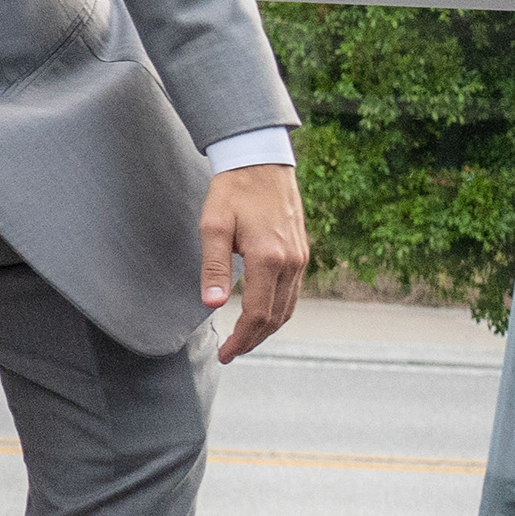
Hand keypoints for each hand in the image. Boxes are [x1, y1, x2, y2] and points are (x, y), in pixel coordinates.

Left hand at [202, 162, 307, 361]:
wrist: (261, 162)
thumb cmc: (232, 192)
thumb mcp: (213, 226)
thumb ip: (214, 267)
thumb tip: (212, 304)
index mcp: (269, 258)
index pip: (258, 314)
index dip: (242, 338)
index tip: (226, 353)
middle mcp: (291, 262)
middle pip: (276, 317)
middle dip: (254, 339)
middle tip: (232, 352)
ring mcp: (301, 258)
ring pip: (289, 307)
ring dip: (268, 329)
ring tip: (244, 340)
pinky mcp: (302, 252)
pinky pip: (293, 292)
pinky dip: (279, 311)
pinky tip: (262, 315)